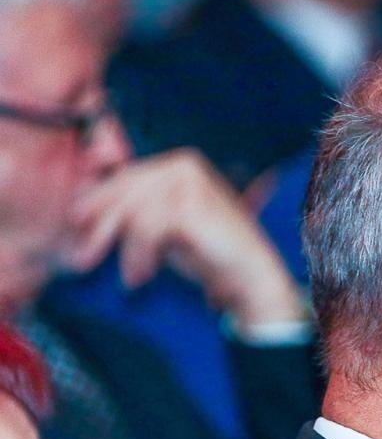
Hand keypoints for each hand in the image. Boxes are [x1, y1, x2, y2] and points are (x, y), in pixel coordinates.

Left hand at [67, 148, 305, 327]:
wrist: (249, 273)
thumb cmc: (208, 252)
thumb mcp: (164, 225)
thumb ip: (135, 210)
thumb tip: (82, 207)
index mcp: (179, 163)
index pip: (124, 177)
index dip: (97, 202)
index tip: (76, 226)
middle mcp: (183, 165)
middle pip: (123, 192)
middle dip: (99, 228)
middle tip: (82, 258)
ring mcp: (188, 182)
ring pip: (130, 212)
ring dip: (122, 249)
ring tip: (127, 275)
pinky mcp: (189, 204)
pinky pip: (144, 229)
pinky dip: (139, 256)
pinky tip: (141, 275)